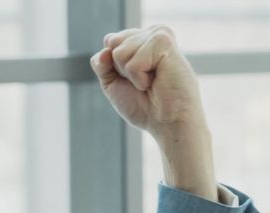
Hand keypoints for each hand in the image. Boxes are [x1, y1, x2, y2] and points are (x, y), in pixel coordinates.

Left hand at [89, 26, 203, 138]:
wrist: (168, 123)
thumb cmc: (145, 106)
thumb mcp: (113, 83)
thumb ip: (101, 63)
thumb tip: (106, 46)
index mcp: (143, 39)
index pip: (110, 40)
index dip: (113, 66)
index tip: (135, 79)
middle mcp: (152, 33)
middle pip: (112, 43)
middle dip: (120, 69)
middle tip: (145, 81)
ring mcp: (158, 35)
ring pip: (119, 52)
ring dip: (131, 76)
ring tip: (152, 81)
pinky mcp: (164, 41)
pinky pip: (132, 63)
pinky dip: (140, 79)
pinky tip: (158, 81)